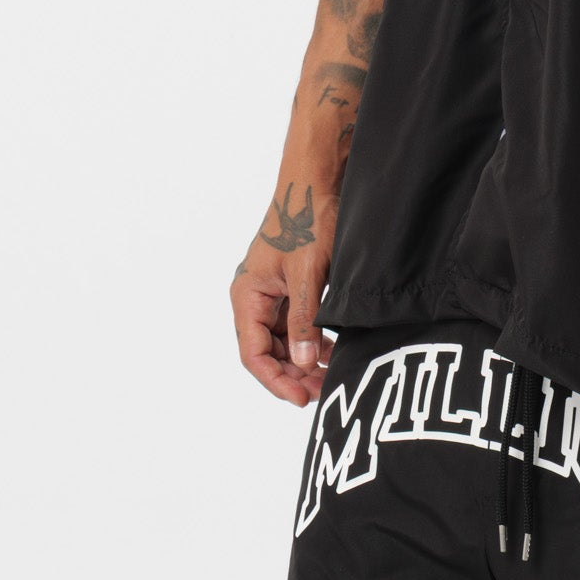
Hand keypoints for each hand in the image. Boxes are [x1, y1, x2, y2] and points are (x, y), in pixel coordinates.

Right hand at [230, 180, 337, 406]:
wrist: (316, 182)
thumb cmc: (306, 220)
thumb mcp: (307, 273)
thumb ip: (304, 319)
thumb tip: (302, 363)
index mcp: (247, 295)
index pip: (252, 353)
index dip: (275, 380)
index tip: (301, 398)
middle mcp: (254, 297)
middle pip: (267, 351)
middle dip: (292, 375)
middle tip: (322, 391)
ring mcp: (273, 293)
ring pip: (283, 341)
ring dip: (303, 361)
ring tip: (329, 377)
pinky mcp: (291, 287)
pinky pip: (296, 324)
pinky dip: (312, 340)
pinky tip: (331, 351)